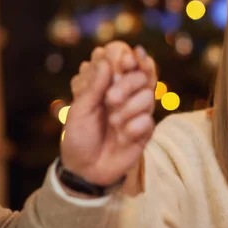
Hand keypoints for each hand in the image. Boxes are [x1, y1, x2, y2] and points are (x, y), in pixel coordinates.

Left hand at [60, 42, 156, 186]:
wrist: (84, 169)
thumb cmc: (79, 136)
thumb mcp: (79, 110)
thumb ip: (93, 86)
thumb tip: (105, 60)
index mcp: (109, 85)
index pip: (127, 63)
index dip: (131, 58)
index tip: (126, 60)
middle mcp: (127, 95)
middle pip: (142, 76)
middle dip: (128, 84)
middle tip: (111, 99)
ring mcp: (138, 112)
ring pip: (148, 96)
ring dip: (129, 108)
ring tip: (113, 123)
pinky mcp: (145, 131)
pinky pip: (148, 121)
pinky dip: (133, 128)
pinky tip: (122, 137)